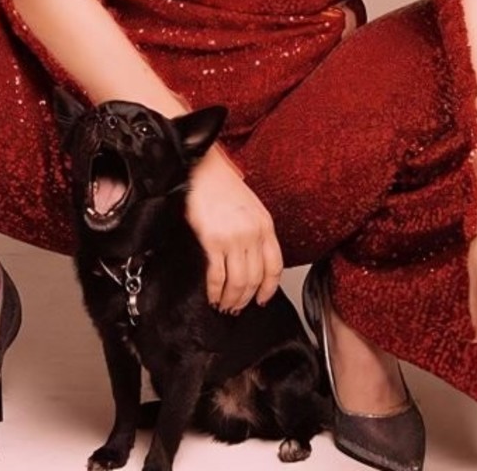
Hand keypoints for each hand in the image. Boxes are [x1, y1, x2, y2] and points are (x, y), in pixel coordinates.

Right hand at [185, 151, 282, 313]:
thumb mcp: (250, 206)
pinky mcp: (213, 240)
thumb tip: (252, 260)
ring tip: (224, 305)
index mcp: (265, 225)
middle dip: (246, 298)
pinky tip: (212, 296)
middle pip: (256, 278)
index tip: (262, 299)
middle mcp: (253, 233)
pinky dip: (215, 291)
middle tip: (237, 308)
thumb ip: (256, 231)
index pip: (275, 266)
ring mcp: (234, 238)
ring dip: (231, 299)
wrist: (201, 169)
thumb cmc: (222, 185)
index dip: (269, 288)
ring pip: (239, 281)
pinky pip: (217, 276)